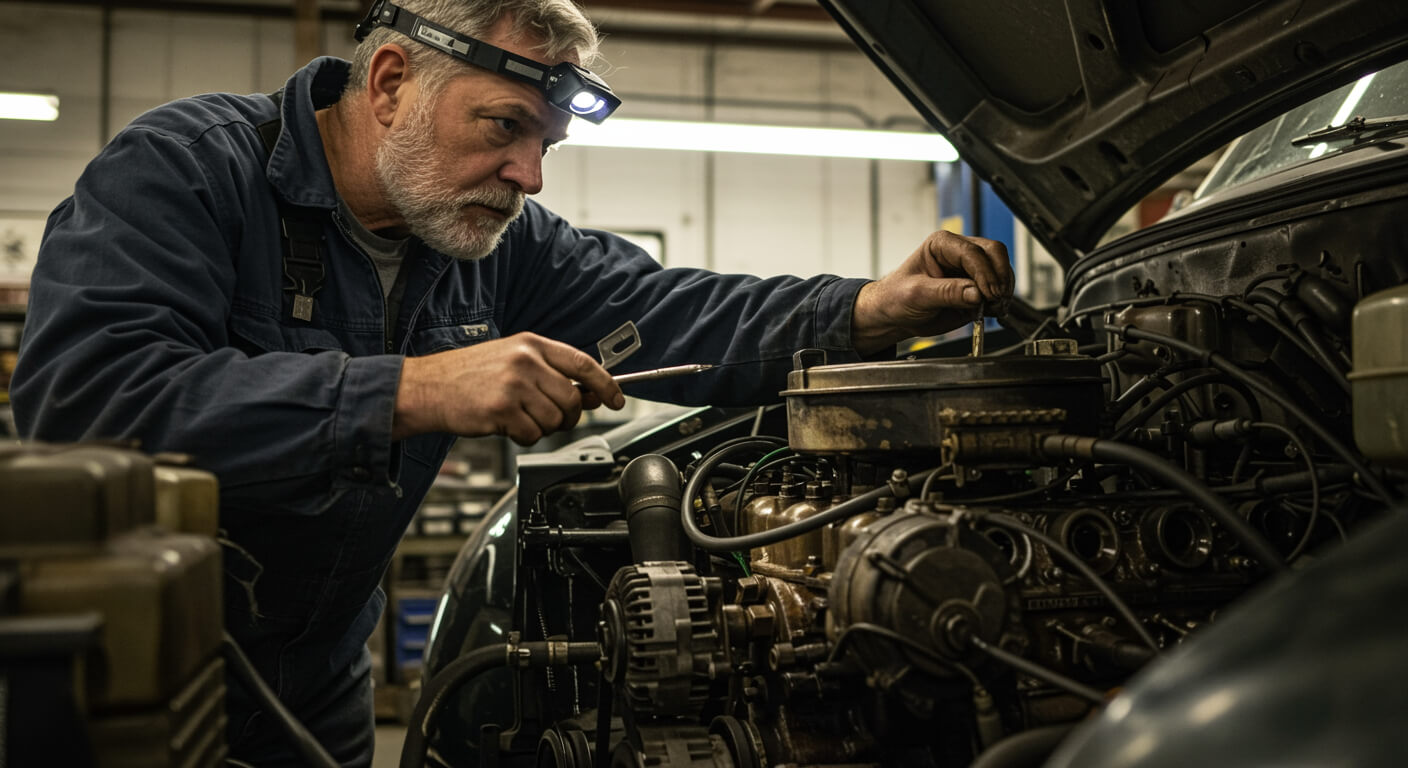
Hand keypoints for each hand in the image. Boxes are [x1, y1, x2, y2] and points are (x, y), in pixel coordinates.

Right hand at [393, 333, 624, 444]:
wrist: (425, 387)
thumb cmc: (467, 376)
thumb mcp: (511, 361)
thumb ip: (550, 374)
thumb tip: (589, 394)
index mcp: (531, 344)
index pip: (583, 364)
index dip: (605, 385)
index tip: (616, 400)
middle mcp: (525, 361)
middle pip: (572, 399)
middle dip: (568, 417)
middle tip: (552, 419)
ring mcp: (514, 385)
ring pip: (554, 420)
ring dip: (542, 428)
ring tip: (518, 418)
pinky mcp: (502, 409)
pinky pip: (532, 434)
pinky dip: (523, 437)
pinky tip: (505, 425)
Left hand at [851, 231, 1013, 354]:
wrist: (895, 316)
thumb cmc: (897, 297)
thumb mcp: (917, 294)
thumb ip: (947, 293)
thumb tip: (976, 294)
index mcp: (942, 244)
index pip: (973, 252)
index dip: (985, 272)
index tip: (987, 293)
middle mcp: (960, 253)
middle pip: (994, 254)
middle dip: (999, 277)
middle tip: (996, 299)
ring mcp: (970, 271)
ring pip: (1001, 270)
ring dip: (1002, 290)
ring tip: (993, 307)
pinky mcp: (976, 289)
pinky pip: (998, 290)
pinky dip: (1000, 301)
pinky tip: (991, 311)